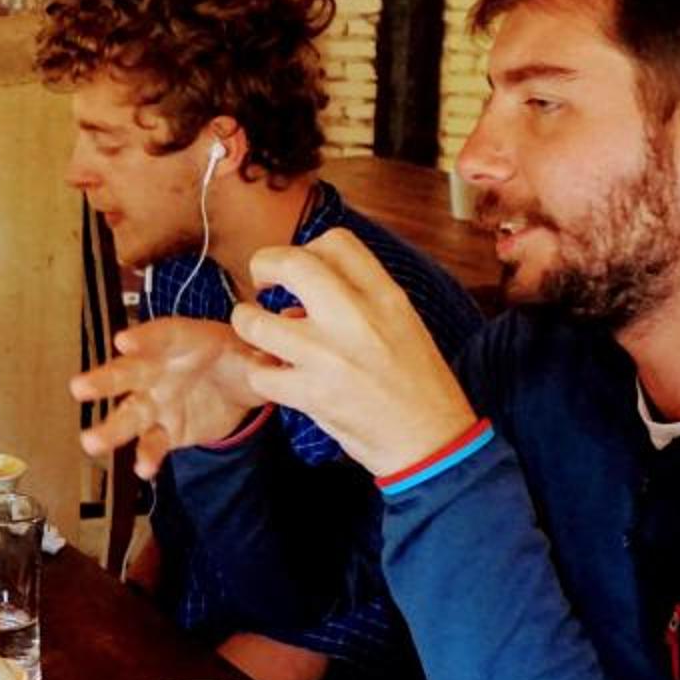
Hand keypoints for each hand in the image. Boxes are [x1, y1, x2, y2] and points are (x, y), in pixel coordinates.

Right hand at [67, 317, 268, 479]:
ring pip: (129, 414)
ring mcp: (158, 401)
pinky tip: (144, 470)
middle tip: (80, 388)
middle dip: (104, 380)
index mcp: (180, 340)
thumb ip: (260, 354)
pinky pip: (153, 443)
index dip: (142, 338)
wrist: (238, 385)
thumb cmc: (238, 356)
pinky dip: (148, 456)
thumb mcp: (255, 350)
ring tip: (91, 443)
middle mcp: (158, 369)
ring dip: (110, 429)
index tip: (123, 343)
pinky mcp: (166, 430)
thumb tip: (273, 353)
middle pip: (128, 373)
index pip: (159, 336)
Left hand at [230, 230, 478, 478]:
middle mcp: (356, 318)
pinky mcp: (313, 395)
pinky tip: (273, 375)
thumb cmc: (419, 382)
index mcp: (385, 296)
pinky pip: (260, 374)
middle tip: (262, 283)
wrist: (432, 438)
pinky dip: (261, 374)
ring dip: (248, 323)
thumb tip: (300, 295)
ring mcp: (330, 356)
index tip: (299, 270)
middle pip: (291, 264)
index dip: (306, 249)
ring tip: (257, 331)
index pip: (335, 241)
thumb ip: (360, 299)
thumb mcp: (403, 323)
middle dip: (264, 266)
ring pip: (256, 321)